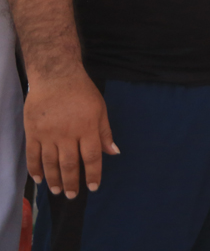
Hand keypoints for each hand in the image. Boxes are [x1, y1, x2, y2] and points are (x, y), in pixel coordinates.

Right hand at [24, 70, 118, 197]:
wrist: (56, 76)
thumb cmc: (82, 92)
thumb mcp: (100, 109)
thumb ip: (105, 132)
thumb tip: (114, 153)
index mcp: (87, 128)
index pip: (92, 157)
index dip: (93, 174)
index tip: (93, 187)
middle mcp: (68, 133)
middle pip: (70, 164)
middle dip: (72, 182)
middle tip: (72, 195)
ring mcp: (48, 134)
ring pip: (51, 163)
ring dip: (54, 179)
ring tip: (57, 191)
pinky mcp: (33, 132)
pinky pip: (33, 155)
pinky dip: (35, 169)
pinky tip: (39, 179)